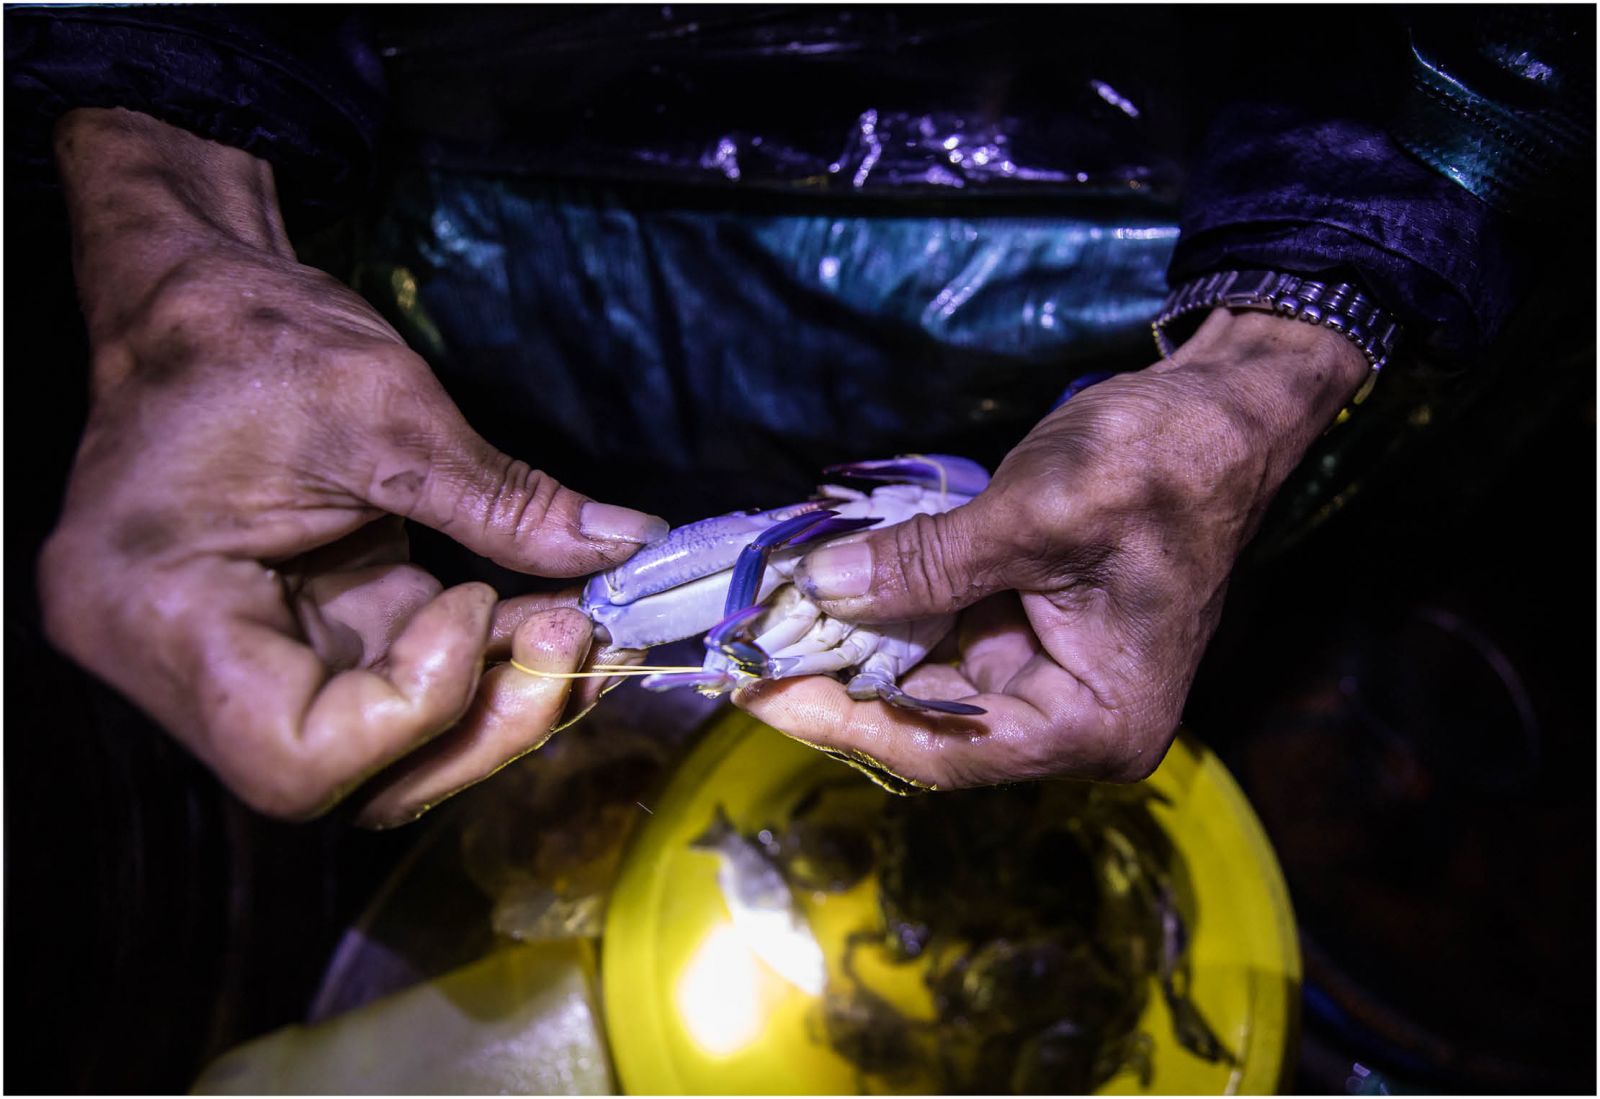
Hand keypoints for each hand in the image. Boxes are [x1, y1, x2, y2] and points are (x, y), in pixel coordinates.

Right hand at [39, 109, 665, 823]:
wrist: (194, 300)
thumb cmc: (249, 336)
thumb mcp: (385, 411)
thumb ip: (506, 503)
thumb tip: (629, 546)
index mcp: (160, 618)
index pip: (296, 755)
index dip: (415, 708)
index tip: (476, 604)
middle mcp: (185, 669)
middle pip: (351, 780)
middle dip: (482, 725)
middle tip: (573, 642)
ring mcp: (250, 661)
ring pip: (387, 751)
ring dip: (497, 702)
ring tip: (576, 624)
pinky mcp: (306, 636)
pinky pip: (399, 688)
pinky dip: (480, 664)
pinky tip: (548, 617)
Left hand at [736, 309, 1369, 787]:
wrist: (1222, 408)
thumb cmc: (1158, 462)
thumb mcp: (1036, 514)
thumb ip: (926, 564)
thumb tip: (818, 590)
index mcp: (1094, 721)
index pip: (945, 750)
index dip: (844, 723)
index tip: (758, 692)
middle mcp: (1069, 716)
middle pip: (925, 717)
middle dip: (834, 675)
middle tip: (742, 642)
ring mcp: (1047, 672)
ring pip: (922, 672)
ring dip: (849, 635)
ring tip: (766, 607)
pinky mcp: (1027, 627)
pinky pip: (939, 628)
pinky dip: (884, 600)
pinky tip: (823, 576)